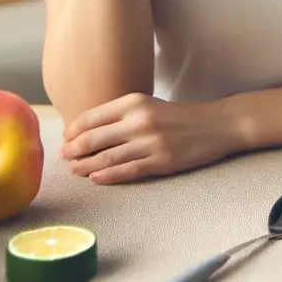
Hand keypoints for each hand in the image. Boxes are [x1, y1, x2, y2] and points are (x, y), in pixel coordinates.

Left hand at [60, 93, 240, 184]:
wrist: (217, 124)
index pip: (92, 117)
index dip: (73, 130)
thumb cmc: (180, 117)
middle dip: (73, 150)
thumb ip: (122, 115)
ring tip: (74, 171)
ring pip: (106, 158)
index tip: (66, 139)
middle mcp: (139, 121)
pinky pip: (126, 171)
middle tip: (64, 157)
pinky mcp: (161, 162)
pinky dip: (107, 177)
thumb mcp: (149, 106)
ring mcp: (150, 143)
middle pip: (93, 138)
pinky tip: (95, 179)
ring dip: (85, 166)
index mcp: (134, 102)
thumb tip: (89, 131)